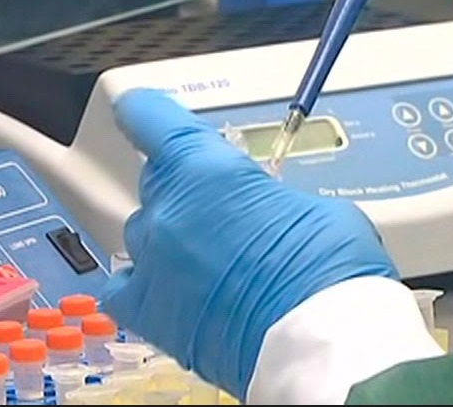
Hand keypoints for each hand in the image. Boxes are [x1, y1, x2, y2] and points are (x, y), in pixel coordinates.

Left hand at [101, 88, 397, 399]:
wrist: (321, 341)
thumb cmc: (329, 270)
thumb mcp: (311, 207)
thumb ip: (267, 196)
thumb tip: (262, 209)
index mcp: (208, 169)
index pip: (150, 119)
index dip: (145, 111)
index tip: (141, 111)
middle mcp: (171, 210)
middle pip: (156, 181)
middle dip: (184, 188)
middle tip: (221, 210)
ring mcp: (154, 261)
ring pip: (141, 231)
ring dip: (169, 235)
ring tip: (208, 258)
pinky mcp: (149, 311)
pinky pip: (123, 286)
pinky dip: (142, 281)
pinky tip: (168, 287)